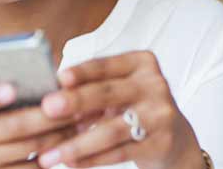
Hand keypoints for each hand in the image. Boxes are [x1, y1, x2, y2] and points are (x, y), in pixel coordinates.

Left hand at [36, 51, 204, 168]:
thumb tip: (47, 94)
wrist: (174, 138)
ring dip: (77, 144)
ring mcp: (160, 114)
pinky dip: (94, 159)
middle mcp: (154, 84)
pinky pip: (121, 152)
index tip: (60, 77)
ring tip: (51, 154)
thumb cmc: (135, 107)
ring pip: (112, 129)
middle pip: (108, 93)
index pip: (106, 65)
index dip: (83, 71)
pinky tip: (72, 163)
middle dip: (75, 102)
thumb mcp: (118, 90)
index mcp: (141, 63)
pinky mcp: (161, 143)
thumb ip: (90, 88)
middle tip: (47, 109)